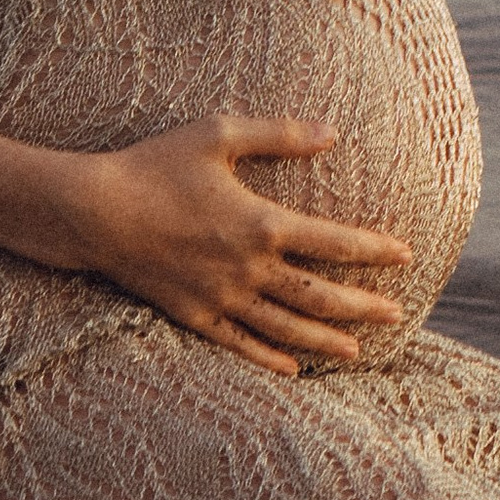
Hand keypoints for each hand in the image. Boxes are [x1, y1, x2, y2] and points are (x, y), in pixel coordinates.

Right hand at [75, 114, 412, 375]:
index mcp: (261, 223)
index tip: (405, 255)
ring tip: (357, 349)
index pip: (333, 242)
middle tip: (398, 314)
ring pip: (286, 327)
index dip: (373, 250)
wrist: (95, 212)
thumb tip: (332, 132)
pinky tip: (293, 367)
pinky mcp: (193, 315)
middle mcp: (248, 268)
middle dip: (362, 305)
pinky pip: (240, 344)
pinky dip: (270, 357)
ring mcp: (221, 298)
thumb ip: (279, 134)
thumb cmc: (156, 165)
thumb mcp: (219, 134)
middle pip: (318, 295)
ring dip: (325, 339)